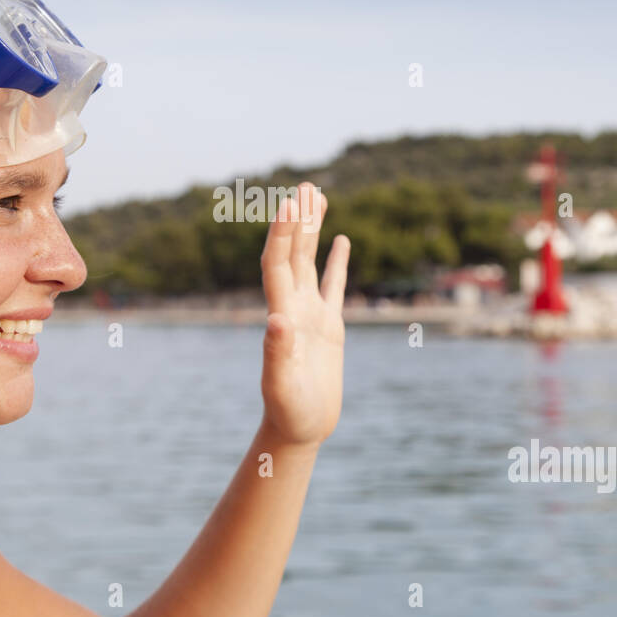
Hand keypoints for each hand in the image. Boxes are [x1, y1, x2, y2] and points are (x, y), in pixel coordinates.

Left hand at [259, 182, 349, 448]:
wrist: (300, 430)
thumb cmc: (289, 412)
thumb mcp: (281, 385)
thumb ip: (276, 354)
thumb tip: (275, 322)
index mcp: (281, 315)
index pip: (277, 264)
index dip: (281, 234)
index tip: (289, 204)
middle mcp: (292, 308)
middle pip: (292, 253)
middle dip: (298, 220)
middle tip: (306, 186)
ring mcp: (310, 315)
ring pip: (310, 262)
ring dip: (312, 230)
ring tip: (318, 196)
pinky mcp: (328, 327)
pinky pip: (333, 285)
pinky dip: (336, 261)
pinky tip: (341, 239)